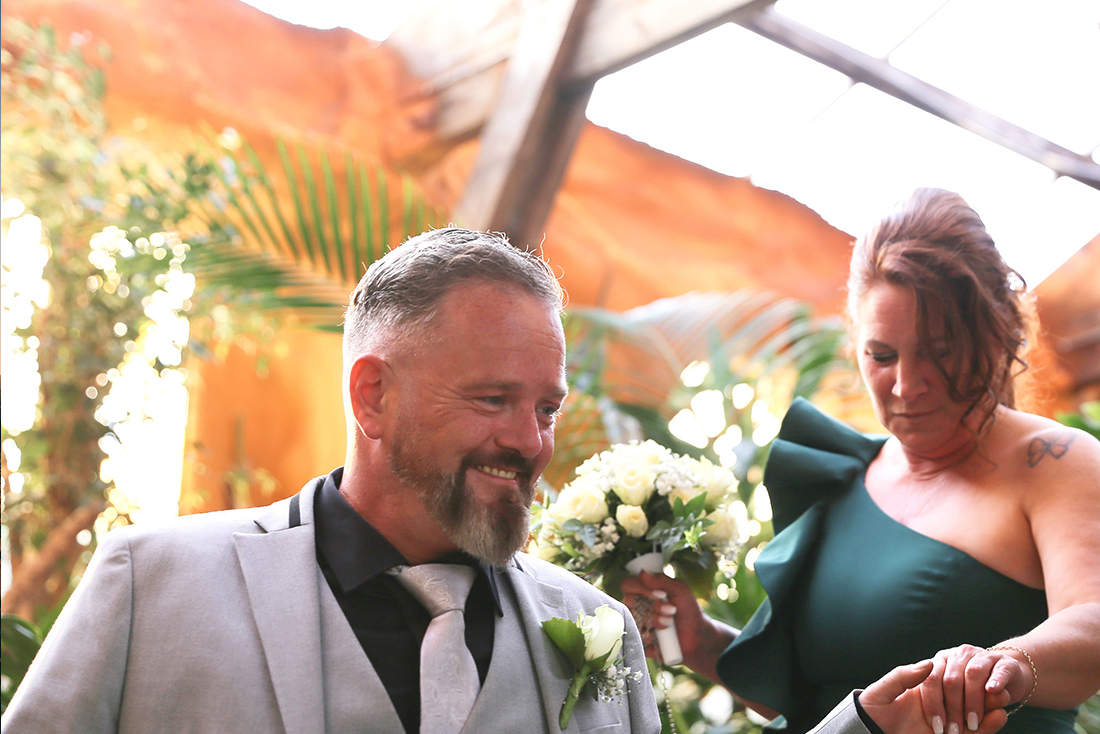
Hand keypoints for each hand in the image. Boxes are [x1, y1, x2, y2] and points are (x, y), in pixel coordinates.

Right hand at [620, 571, 725, 673]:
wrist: (696, 636)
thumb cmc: (688, 610)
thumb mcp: (680, 590)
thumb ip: (662, 580)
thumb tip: (643, 572)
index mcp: (643, 591)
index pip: (628, 585)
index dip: (641, 589)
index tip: (661, 594)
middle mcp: (636, 606)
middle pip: (628, 603)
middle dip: (652, 607)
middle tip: (671, 611)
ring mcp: (635, 624)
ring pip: (632, 620)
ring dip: (652, 622)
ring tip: (669, 624)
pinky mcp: (638, 640)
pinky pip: (634, 638)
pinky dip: (648, 637)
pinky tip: (660, 638)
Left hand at [860, 661, 1006, 733]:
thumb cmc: (872, 712)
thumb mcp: (882, 692)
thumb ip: (903, 676)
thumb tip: (930, 663)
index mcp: (922, 687)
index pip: (946, 680)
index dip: (958, 679)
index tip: (969, 675)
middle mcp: (938, 702)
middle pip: (966, 693)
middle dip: (978, 695)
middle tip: (991, 692)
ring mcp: (949, 720)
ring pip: (977, 709)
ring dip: (990, 705)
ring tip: (1002, 700)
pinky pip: (980, 730)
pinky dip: (991, 723)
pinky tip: (998, 716)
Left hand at [918, 645, 1027, 733]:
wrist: (1007, 676)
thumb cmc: (971, 690)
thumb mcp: (951, 692)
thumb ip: (938, 696)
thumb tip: (927, 714)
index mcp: (942, 660)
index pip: (931, 679)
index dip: (933, 704)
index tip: (937, 725)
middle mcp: (959, 655)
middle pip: (951, 680)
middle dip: (953, 709)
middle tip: (955, 730)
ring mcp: (983, 656)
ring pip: (973, 674)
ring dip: (972, 702)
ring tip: (973, 723)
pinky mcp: (1006, 663)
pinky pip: (1000, 671)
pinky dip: (996, 681)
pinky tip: (991, 691)